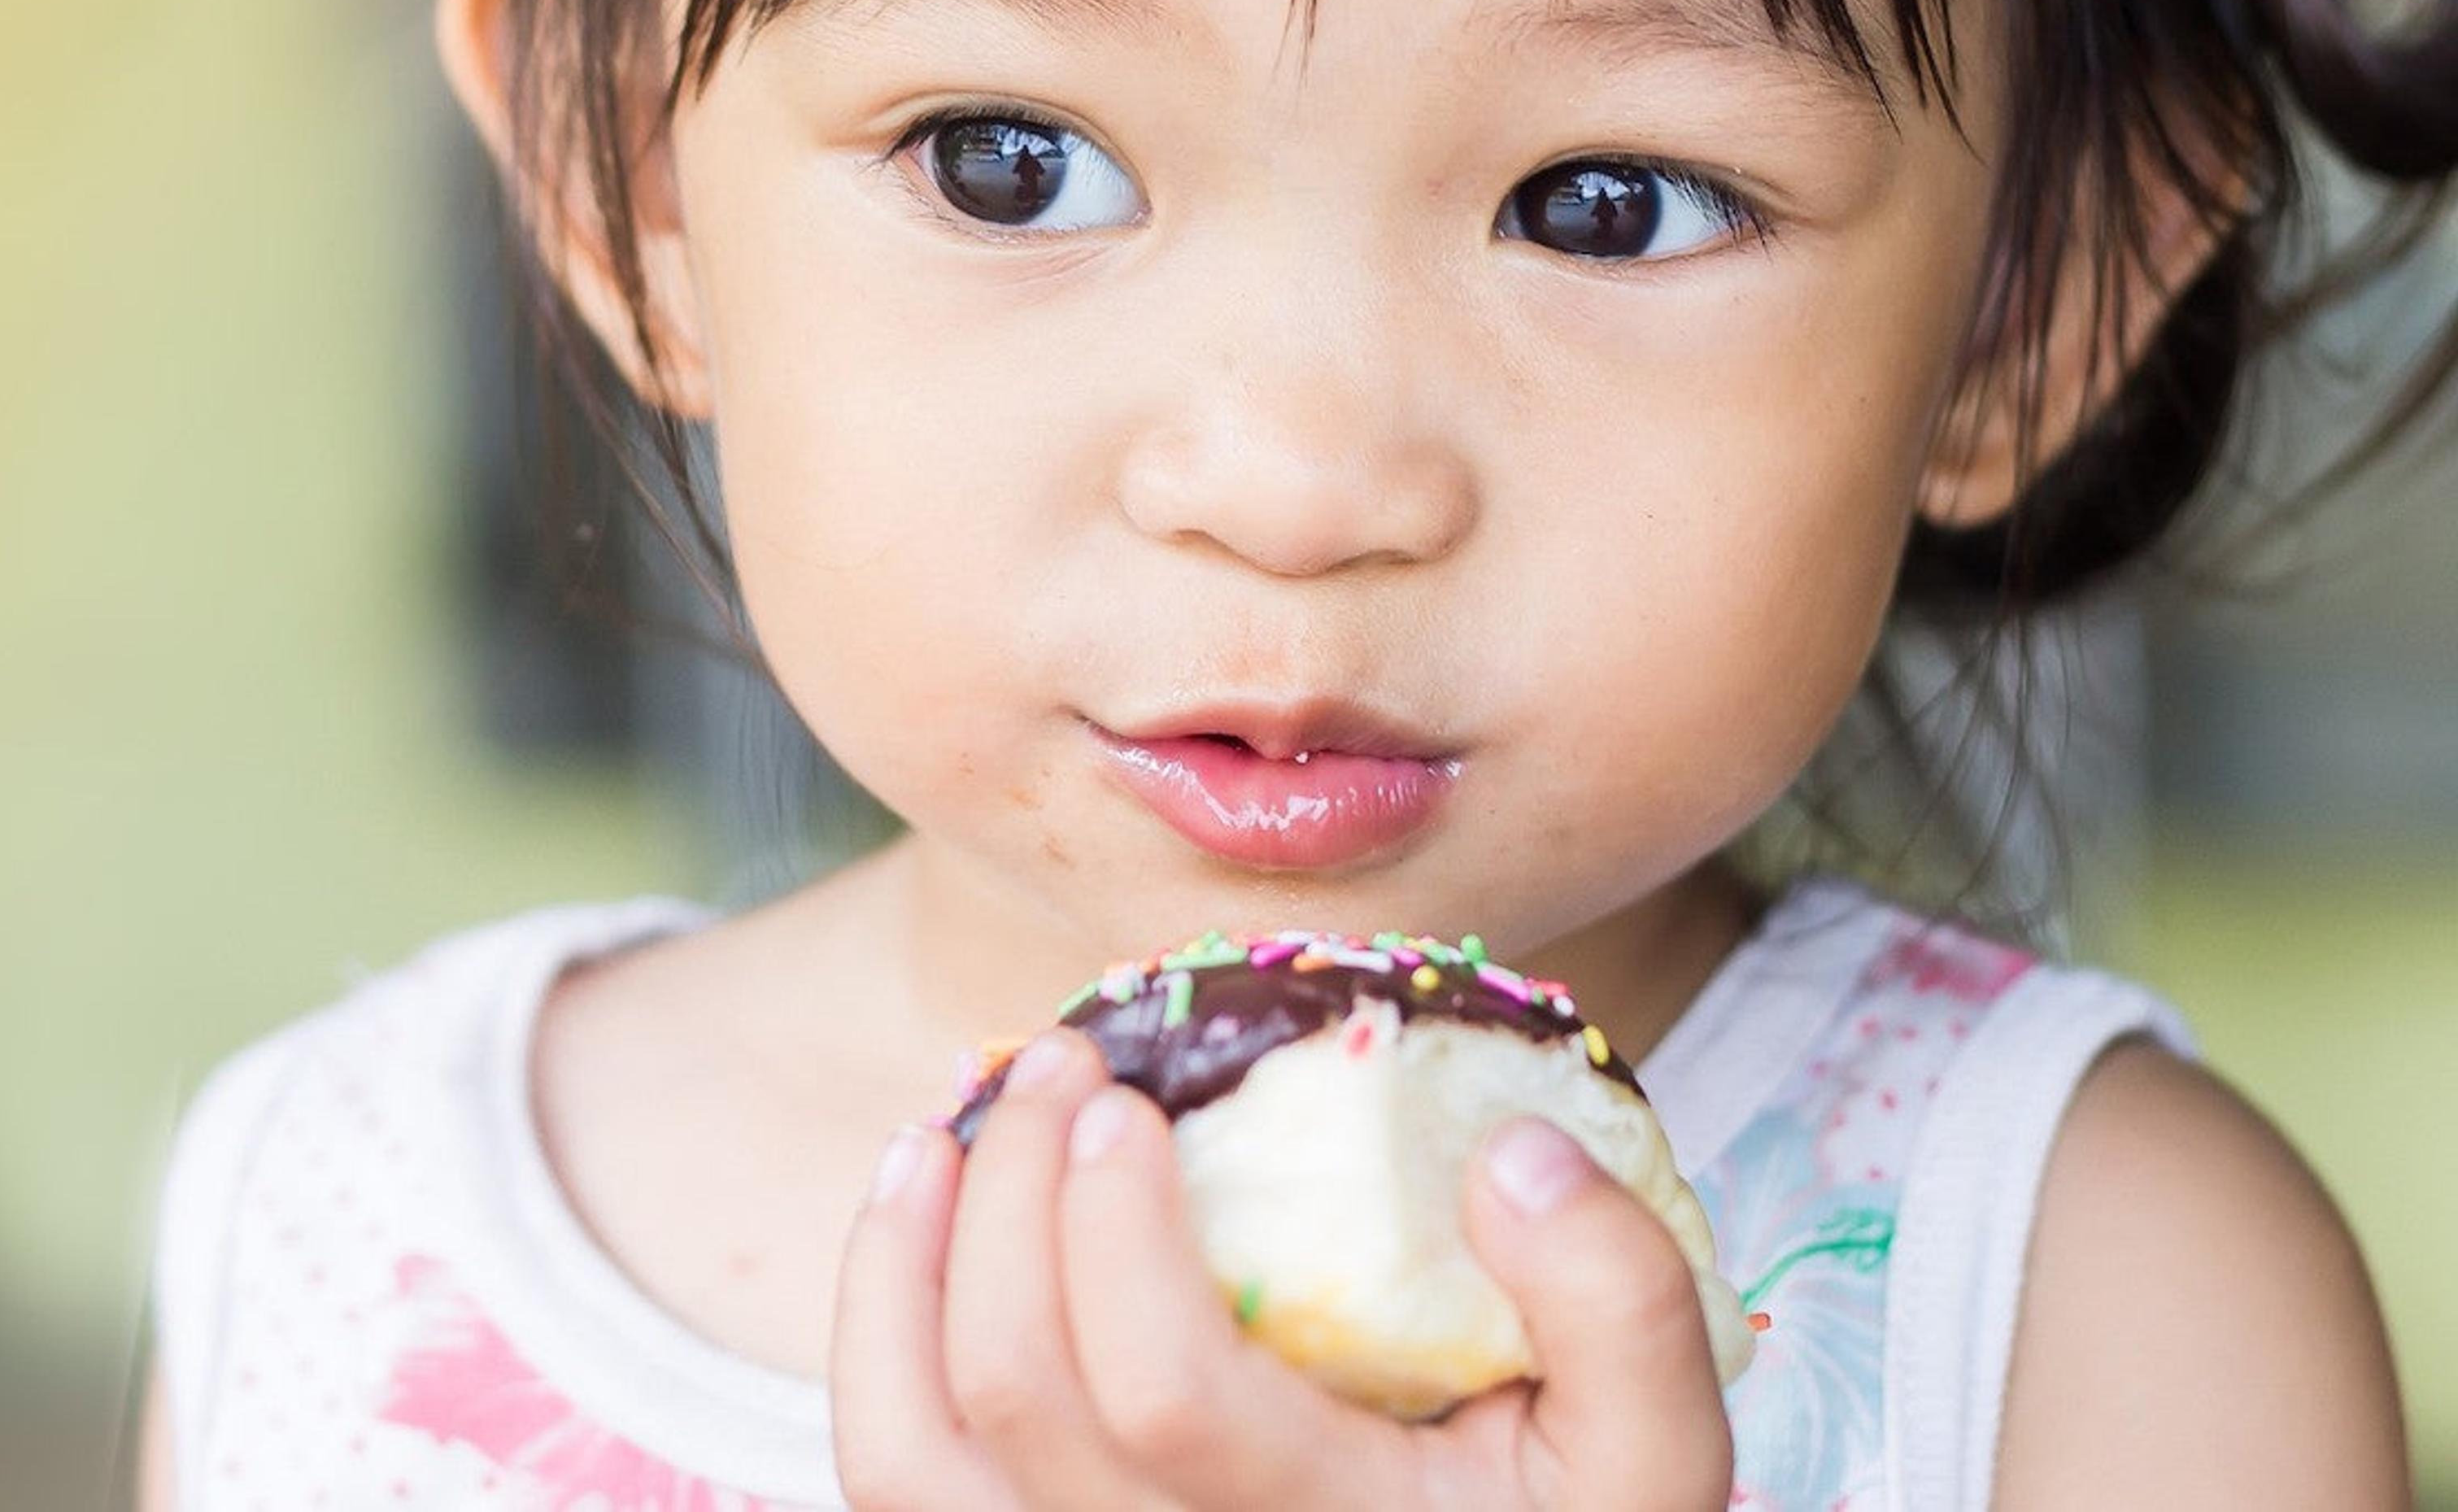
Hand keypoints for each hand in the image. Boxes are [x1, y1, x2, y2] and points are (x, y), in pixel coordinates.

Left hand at [831, 1029, 1731, 1510]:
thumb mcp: (1657, 1452)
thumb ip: (1622, 1307)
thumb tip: (1512, 1157)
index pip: (1162, 1396)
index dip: (1113, 1234)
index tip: (1130, 1103)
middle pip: (1020, 1397)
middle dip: (1015, 1196)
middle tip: (1066, 1063)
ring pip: (915, 1455)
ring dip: (907, 1263)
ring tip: (949, 1127)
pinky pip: (900, 1475)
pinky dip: (877, 1331)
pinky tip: (912, 1210)